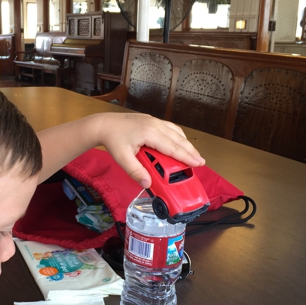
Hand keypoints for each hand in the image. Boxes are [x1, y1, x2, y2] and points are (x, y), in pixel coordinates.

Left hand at [37, 113, 205, 185]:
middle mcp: (154, 124)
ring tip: (194, 155)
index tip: (198, 164)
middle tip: (201, 162)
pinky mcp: (151, 120)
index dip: (186, 156)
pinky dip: (178, 136)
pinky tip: (180, 143)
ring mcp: (154, 121)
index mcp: (149, 133)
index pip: (172, 147)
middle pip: (178, 139)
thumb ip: (135, 172)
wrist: (104, 125)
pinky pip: (170, 128)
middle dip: (191, 151)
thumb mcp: (122, 159)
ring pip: (176, 132)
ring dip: (186, 143)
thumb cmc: (113, 140)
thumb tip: (147, 184)